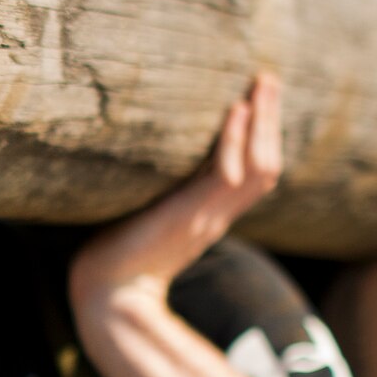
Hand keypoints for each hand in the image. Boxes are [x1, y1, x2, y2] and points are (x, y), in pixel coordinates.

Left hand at [70, 72, 281, 318]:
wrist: (107, 297)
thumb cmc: (114, 259)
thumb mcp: (146, 219)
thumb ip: (159, 196)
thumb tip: (142, 160)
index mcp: (209, 216)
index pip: (252, 174)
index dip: (260, 138)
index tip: (257, 101)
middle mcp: (216, 215)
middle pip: (265, 166)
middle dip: (270, 121)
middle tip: (269, 79)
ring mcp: (207, 217)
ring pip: (256, 168)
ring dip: (262, 123)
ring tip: (261, 84)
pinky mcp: (189, 217)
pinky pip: (225, 176)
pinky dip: (232, 142)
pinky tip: (233, 112)